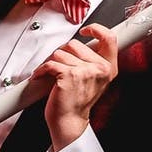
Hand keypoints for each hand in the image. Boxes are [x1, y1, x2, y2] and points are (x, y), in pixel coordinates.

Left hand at [33, 23, 118, 151]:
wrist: (69, 122)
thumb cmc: (78, 103)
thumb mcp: (94, 80)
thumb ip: (94, 61)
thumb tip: (84, 44)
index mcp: (109, 68)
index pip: (109, 38)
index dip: (96, 29)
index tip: (86, 30)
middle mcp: (99, 68)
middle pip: (75, 43)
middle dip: (63, 53)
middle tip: (60, 66)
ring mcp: (85, 71)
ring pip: (60, 53)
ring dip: (52, 63)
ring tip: (53, 74)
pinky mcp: (69, 75)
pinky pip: (50, 63)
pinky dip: (42, 70)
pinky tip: (42, 76)